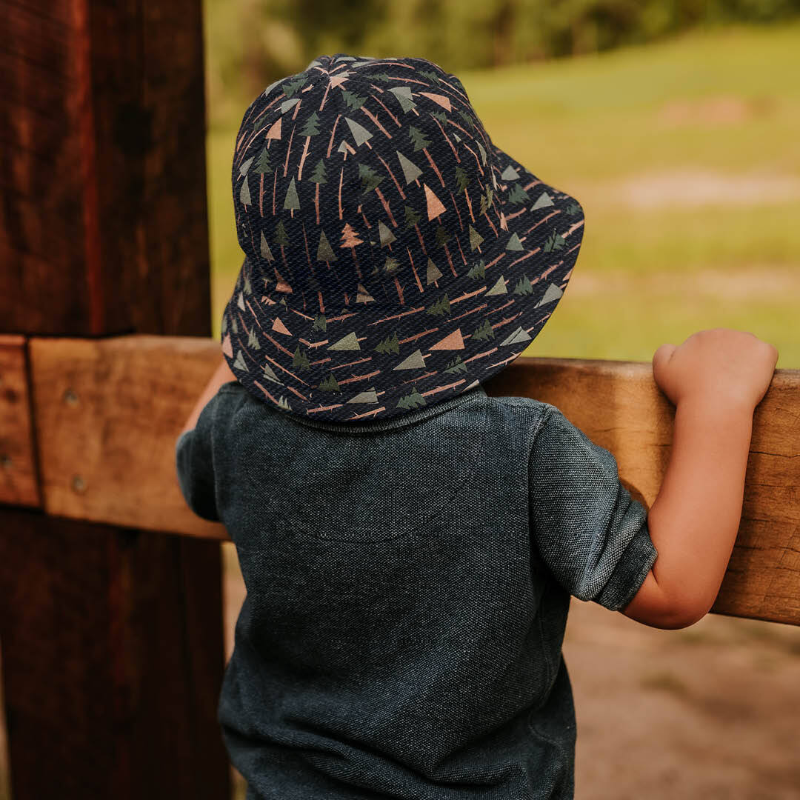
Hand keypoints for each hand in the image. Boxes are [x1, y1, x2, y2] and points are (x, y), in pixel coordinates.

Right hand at [652, 328, 777, 410]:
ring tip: (736, 386)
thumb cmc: (685, 390)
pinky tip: (751, 382)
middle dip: (726, 363)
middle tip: (721, 387)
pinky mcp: (765, 351)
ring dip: (744, 363)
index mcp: (701, 337)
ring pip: (747, 351)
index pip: (708, 350)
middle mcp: (724, 332)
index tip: (706, 384)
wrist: (713, 405)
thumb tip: (674, 347)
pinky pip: (766, 357)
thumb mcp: (661, 369)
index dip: (707, 368)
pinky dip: (762, 368)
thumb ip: (664, 351)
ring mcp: (746, 340)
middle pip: (728, 348)